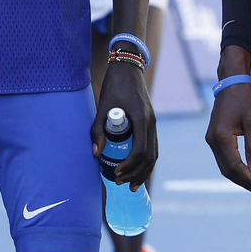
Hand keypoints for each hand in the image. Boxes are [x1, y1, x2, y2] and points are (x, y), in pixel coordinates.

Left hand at [92, 60, 157, 188]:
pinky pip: (153, 146)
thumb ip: (98, 130)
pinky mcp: (151, 121)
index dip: (129, 166)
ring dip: (144, 171)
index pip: (140, 151)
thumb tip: (96, 154)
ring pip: (154, 153)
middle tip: (121, 183)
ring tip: (132, 184)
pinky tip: (141, 170)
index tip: (116, 173)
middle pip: (150, 157)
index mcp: (142, 119)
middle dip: (137, 174)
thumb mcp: (102, 106)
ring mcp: (153, 122)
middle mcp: (151, 123)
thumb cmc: (114, 84)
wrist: (128, 66)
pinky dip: (148, 161)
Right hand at [205, 60, 250, 197]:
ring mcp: (211, 139)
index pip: (236, 168)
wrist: (231, 82)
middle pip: (228, 171)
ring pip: (225, 167)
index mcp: (221, 138)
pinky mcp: (214, 138)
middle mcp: (213, 141)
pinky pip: (224, 160)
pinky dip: (236, 170)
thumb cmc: (245, 99)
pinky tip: (249, 174)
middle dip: (247, 183)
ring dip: (241, 178)